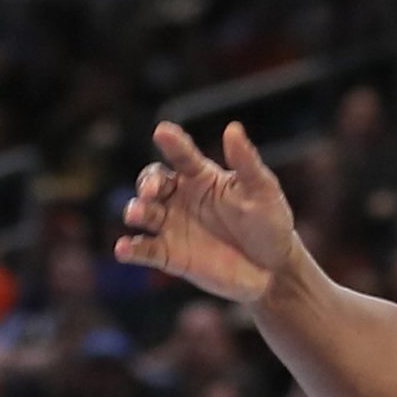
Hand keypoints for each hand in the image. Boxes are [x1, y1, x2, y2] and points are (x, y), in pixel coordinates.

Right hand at [114, 120, 296, 304]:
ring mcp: (173, 226)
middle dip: (148, 183)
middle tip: (153, 190)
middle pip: (153, 182)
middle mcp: (182, 197)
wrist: (273, 268)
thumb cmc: (269, 222)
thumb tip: (233, 128)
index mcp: (203, 177)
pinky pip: (144, 250)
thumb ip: (246, 162)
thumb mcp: (262, 190)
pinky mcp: (169, 255)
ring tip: (137, 214)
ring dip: (136, 211)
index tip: (162, 131)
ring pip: (143, 212)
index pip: (182, 156)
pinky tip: (124, 249)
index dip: (171, 142)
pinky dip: (130, 249)